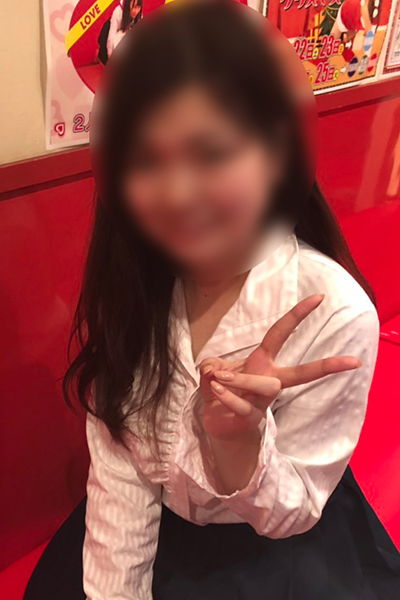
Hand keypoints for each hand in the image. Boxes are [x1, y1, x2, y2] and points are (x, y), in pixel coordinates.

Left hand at [200, 294, 361, 441]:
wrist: (218, 425)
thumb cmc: (222, 391)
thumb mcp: (213, 370)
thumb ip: (212, 365)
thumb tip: (212, 370)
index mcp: (263, 362)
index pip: (281, 333)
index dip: (298, 314)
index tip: (319, 297)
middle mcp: (269, 380)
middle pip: (301, 373)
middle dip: (325, 366)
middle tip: (351, 360)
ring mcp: (263, 402)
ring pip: (267, 387)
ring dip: (242, 380)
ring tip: (220, 378)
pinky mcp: (252, 419)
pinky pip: (243, 405)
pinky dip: (226, 396)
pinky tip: (215, 389)